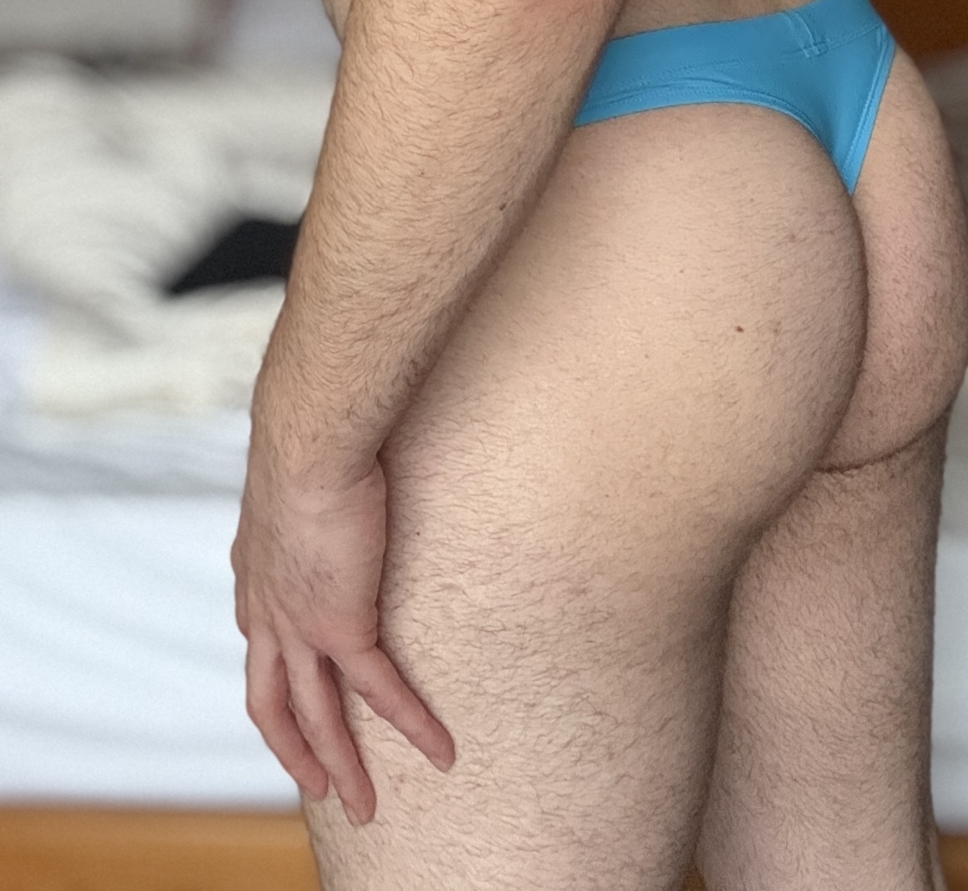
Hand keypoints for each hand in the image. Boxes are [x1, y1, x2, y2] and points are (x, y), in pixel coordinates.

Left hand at [231, 433, 454, 823]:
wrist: (308, 440)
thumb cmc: (308, 435)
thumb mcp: (298, 475)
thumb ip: (310, 490)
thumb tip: (336, 463)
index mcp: (253, 575)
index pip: (260, 648)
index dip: (276, 682)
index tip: (295, 702)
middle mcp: (266, 611)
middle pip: (273, 703)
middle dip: (296, 749)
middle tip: (320, 785)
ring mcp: (300, 624)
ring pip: (318, 714)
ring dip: (343, 764)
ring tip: (368, 805)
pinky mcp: (342, 624)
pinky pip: (379, 689)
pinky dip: (411, 722)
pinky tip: (440, 748)